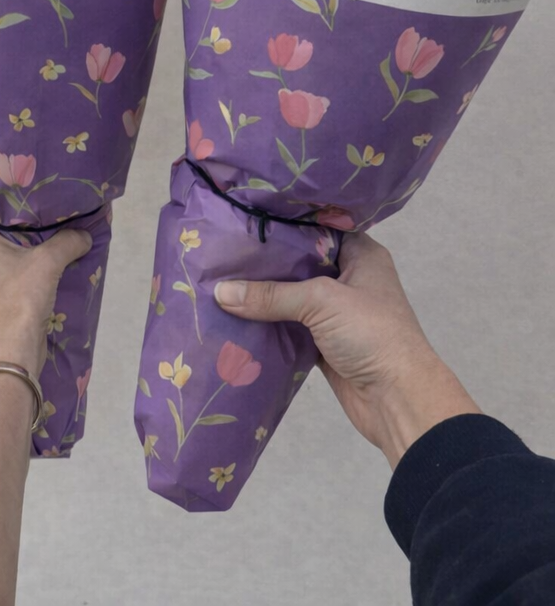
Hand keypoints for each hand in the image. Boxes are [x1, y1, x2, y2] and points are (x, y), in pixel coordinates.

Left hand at [0, 211, 90, 376]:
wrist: (12, 350)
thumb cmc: (19, 297)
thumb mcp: (48, 262)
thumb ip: (68, 241)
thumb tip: (84, 234)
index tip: (7, 180)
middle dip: (10, 216)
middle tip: (33, 199)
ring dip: (18, 241)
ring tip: (43, 226)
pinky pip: (8, 269)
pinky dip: (22, 262)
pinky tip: (44, 258)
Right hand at [214, 232, 479, 466]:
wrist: (399, 400)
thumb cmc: (371, 333)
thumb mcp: (321, 301)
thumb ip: (270, 295)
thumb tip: (219, 292)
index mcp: (360, 253)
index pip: (315, 228)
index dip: (281, 223)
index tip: (243, 216)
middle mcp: (348, 277)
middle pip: (298, 263)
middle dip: (264, 261)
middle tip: (222, 248)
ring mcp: (336, 312)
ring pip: (291, 296)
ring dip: (262, 295)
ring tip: (218, 278)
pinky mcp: (323, 343)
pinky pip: (288, 326)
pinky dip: (266, 324)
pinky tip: (233, 315)